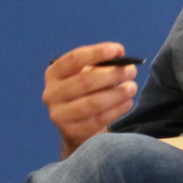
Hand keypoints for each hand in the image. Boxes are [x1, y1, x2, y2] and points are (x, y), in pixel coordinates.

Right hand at [45, 42, 137, 157]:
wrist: (76, 129)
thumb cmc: (85, 94)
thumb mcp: (86, 75)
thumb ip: (99, 63)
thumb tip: (119, 53)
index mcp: (53, 74)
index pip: (74, 59)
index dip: (96, 53)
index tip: (118, 50)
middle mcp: (51, 94)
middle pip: (85, 81)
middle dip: (112, 74)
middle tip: (132, 70)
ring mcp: (59, 115)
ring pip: (93, 102)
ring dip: (117, 93)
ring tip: (132, 87)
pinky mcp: (72, 132)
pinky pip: (99, 120)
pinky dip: (116, 110)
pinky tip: (127, 103)